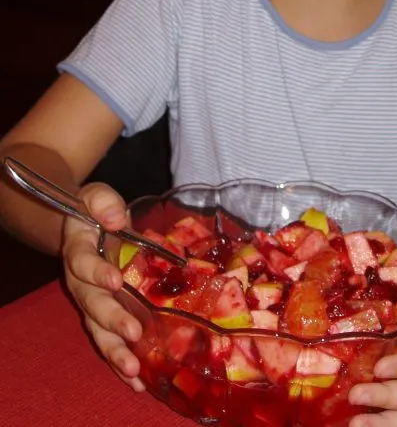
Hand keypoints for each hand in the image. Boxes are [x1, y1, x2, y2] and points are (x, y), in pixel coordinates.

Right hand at [62, 183, 144, 391]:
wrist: (85, 224)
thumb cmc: (95, 210)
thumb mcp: (96, 196)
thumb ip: (103, 202)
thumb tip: (115, 217)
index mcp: (78, 251)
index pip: (82, 263)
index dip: (97, 272)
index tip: (115, 280)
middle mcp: (81, 283)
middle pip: (91, 305)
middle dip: (112, 320)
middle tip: (133, 333)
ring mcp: (91, 302)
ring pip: (97, 330)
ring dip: (115, 351)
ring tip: (133, 372)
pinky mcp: (104, 315)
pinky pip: (109, 340)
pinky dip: (120, 362)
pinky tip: (137, 381)